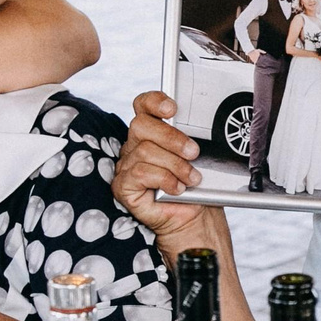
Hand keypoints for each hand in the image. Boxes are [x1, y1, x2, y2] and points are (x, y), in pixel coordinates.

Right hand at [113, 92, 226, 252]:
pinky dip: (164, 179)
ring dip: (174, 165)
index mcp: (151, 133)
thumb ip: (191, 139)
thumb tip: (198, 130)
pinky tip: (176, 188)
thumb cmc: (194, 187)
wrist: (193, 218)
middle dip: (171, 137)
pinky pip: (139, 173)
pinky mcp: (123, 186)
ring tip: (191, 178)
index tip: (172, 109)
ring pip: (144, 151)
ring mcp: (126, 166)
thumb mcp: (197, 159)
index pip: (143, 106)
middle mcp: (134, 146)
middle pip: (140, 125)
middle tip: (193, 152)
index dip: (154, 102)